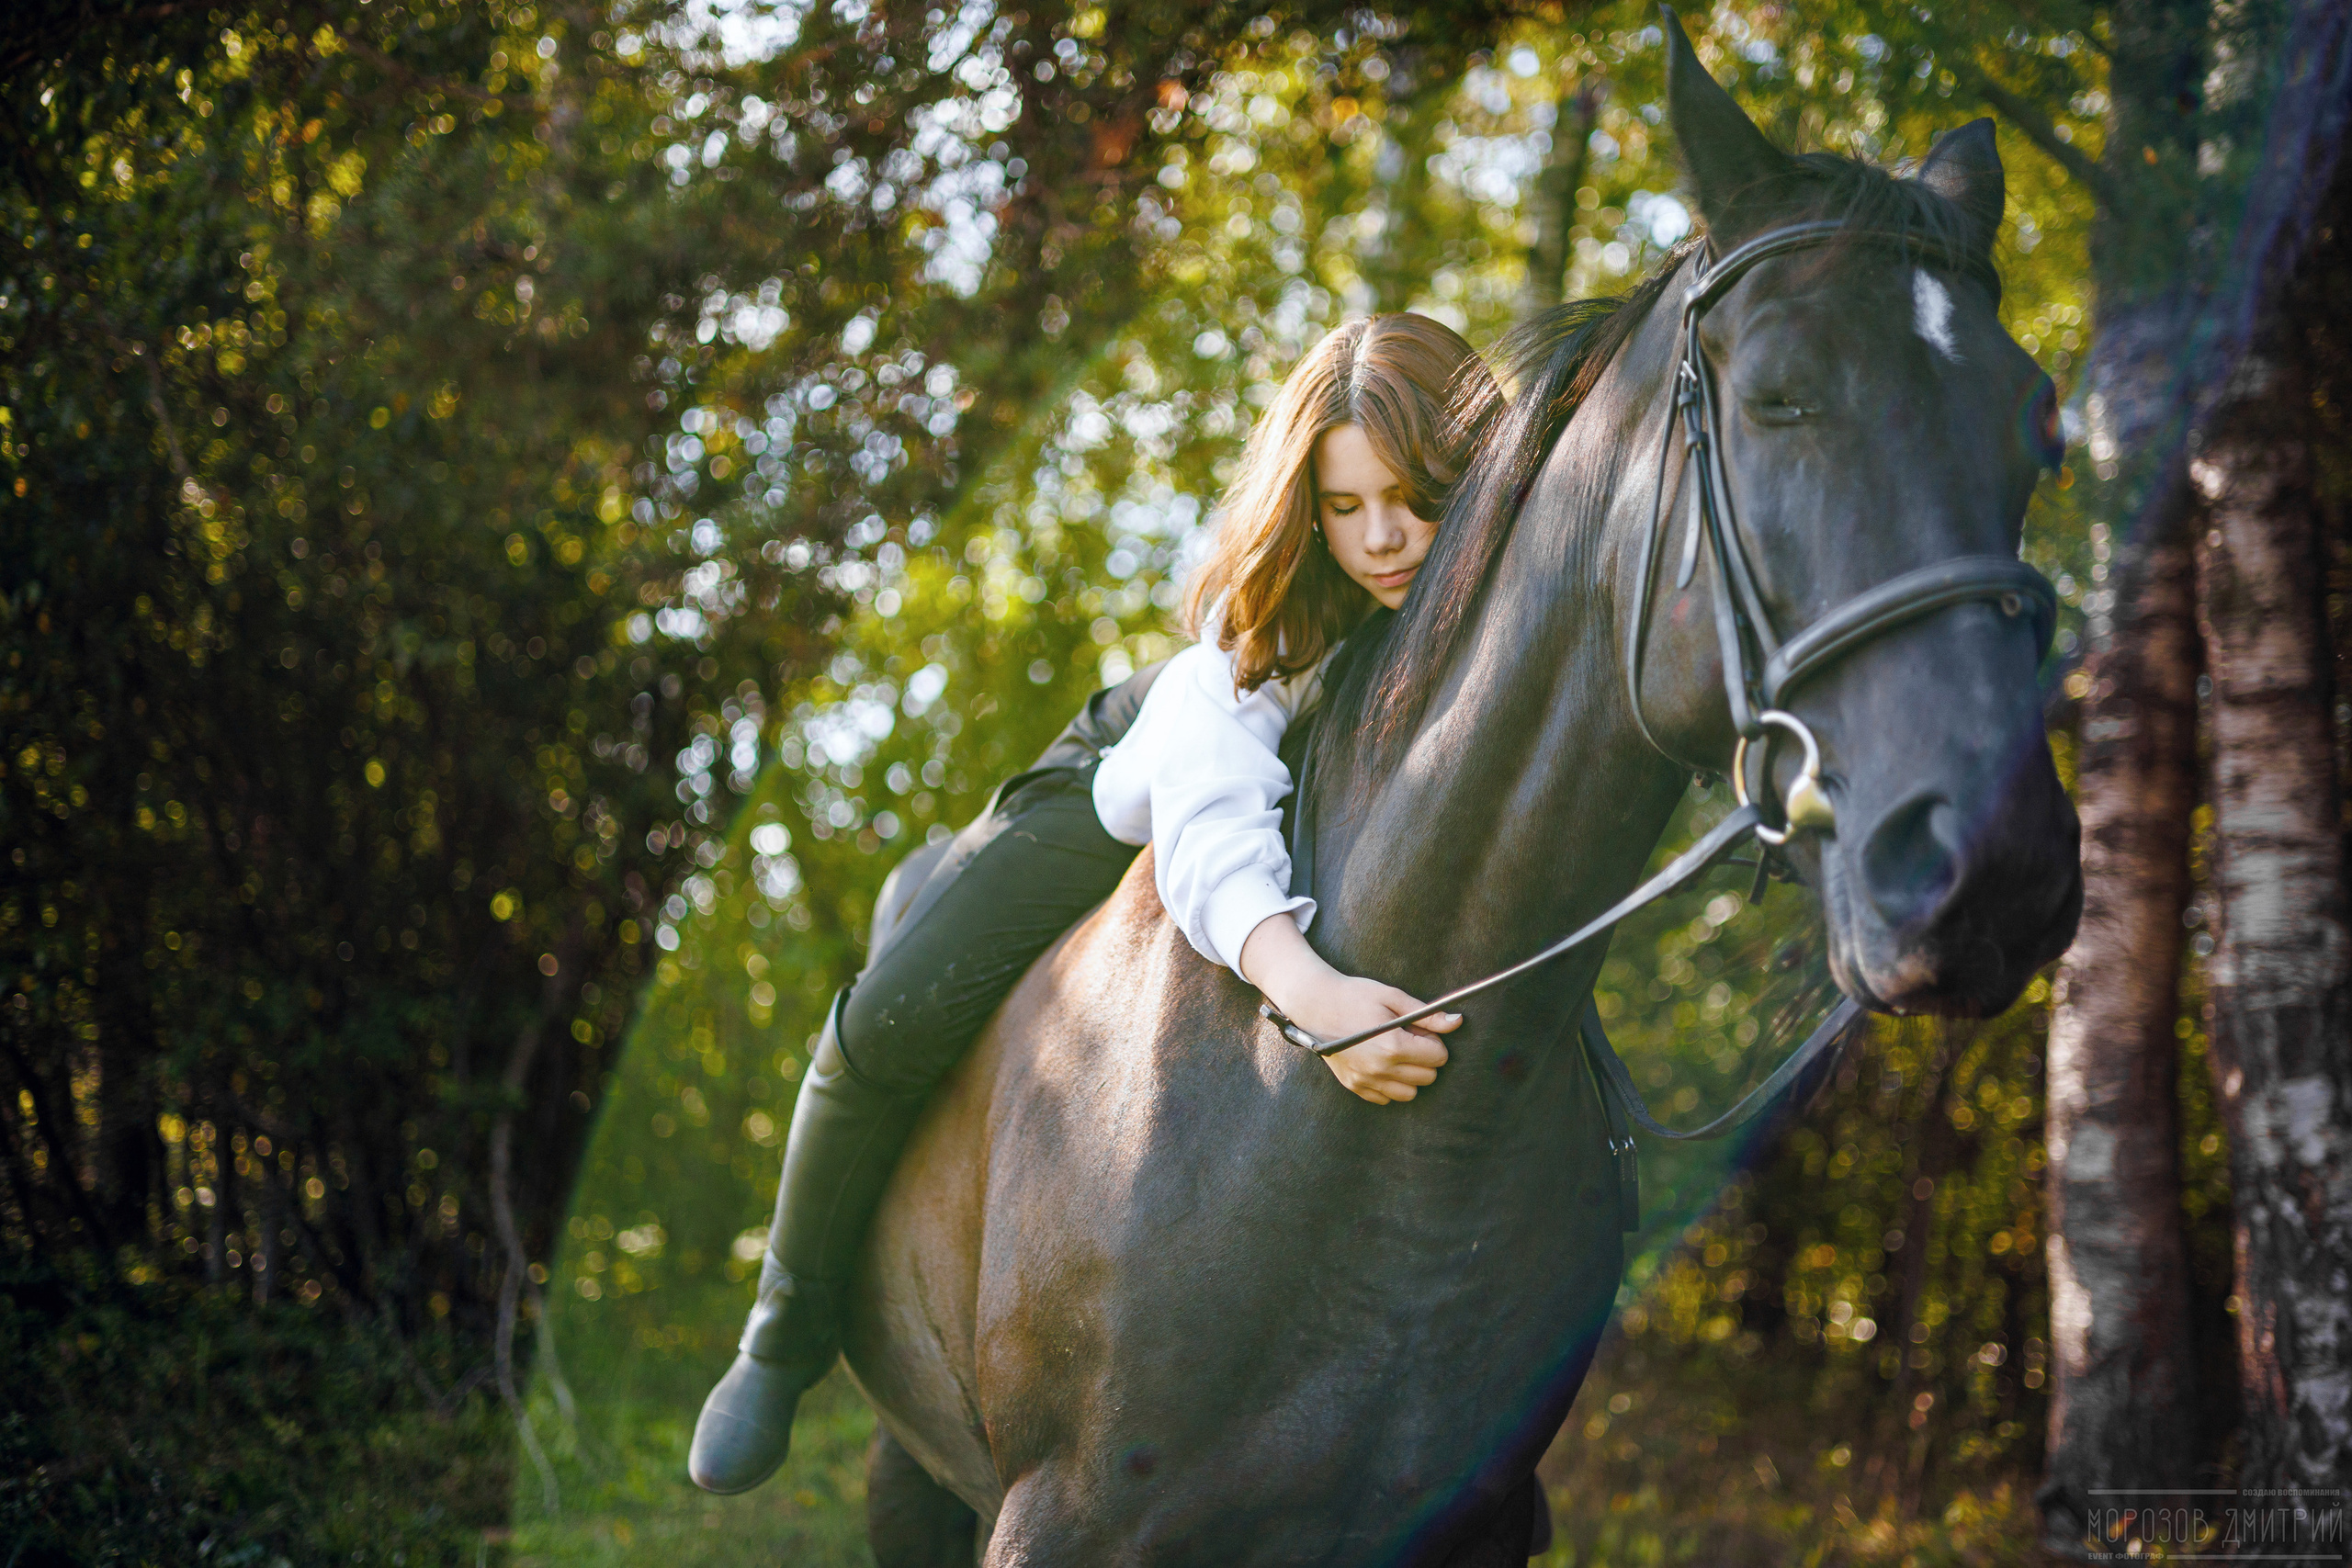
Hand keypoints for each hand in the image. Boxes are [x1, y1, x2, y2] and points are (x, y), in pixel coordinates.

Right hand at [1239, 914, 1460, 1104]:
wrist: (1315, 1004)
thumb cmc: (1355, 995)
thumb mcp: (1393, 997)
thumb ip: (1428, 1015)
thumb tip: (1457, 1023)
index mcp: (1393, 1046)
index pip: (1439, 1057)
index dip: (1434, 1041)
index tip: (1419, 1031)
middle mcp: (1380, 1069)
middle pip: (1428, 1077)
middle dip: (1425, 1059)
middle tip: (1408, 1040)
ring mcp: (1365, 1080)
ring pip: (1410, 1094)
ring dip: (1410, 1076)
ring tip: (1396, 1054)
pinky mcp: (1354, 1086)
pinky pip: (1386, 1099)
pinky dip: (1390, 1085)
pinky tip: (1381, 1064)